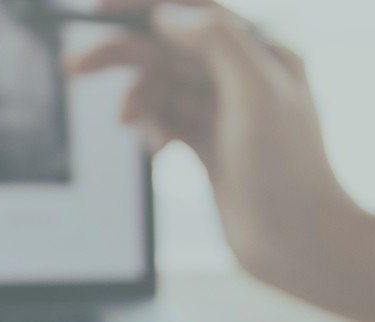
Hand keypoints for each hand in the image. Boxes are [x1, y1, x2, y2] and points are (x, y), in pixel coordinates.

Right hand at [68, 0, 374, 321]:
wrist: (300, 246)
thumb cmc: (290, 174)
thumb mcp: (255, 96)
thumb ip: (216, 43)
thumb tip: (167, 14)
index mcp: (263, 51)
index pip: (194, 10)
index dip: (143, 6)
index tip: (97, 7)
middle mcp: (243, 75)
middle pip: (168, 47)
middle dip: (121, 53)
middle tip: (74, 67)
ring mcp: (225, 111)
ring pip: (162, 86)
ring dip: (137, 100)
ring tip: (128, 125)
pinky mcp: (211, 143)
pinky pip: (166, 119)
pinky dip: (152, 128)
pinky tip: (155, 149)